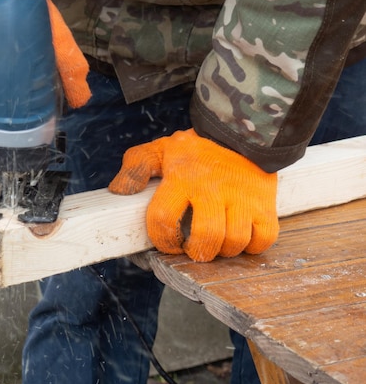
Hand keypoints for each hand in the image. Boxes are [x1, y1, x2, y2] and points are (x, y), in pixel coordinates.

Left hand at [109, 129, 278, 261]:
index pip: (163, 218)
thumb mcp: (161, 150)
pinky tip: (241, 238)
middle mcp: (212, 190)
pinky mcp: (265, 204)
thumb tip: (118, 191)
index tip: (169, 243)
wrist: (243, 130)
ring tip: (217, 243)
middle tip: (195, 248)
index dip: (163, 240)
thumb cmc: (197, 149)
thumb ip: (136, 167)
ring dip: (224, 251)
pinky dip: (253, 247)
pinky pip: (263, 239)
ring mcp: (242, 198)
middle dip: (198, 252)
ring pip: (235, 242)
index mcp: (182, 179)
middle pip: (206, 237)